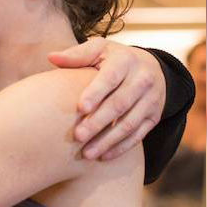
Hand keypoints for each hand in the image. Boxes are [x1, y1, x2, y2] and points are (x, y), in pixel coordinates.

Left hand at [48, 37, 164, 159]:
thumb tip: (51, 58)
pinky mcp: (154, 117)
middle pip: (120, 104)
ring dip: (108, 140)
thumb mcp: (99, 49)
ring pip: (130, 123)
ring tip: (87, 153)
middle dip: (99, 122)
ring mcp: (151, 100)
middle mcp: (143, 80)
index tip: (81, 108)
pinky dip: (121, 148)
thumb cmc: (114, 59)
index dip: (96, 93)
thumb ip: (77, 55)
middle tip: (78, 136)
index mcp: (126, 61)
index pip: (111, 78)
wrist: (152, 68)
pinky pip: (139, 135)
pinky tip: (104, 157)